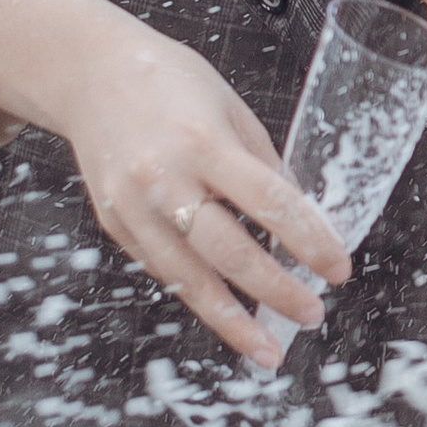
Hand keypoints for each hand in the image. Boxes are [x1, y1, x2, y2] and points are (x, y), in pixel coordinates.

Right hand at [0, 0, 349, 369]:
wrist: (88, 75)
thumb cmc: (168, 83)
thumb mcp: (230, 110)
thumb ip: (264, 167)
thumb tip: (304, 221)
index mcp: (203, 143)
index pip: (270, 203)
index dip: (310, 242)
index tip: (338, 270)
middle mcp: (164, 180)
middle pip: (228, 251)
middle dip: (275, 291)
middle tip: (312, 314)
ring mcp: (133, 208)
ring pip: (189, 279)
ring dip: (233, 321)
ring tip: (268, 350)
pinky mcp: (115, 225)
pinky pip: (164, 269)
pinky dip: (198, 295)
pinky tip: (228, 314)